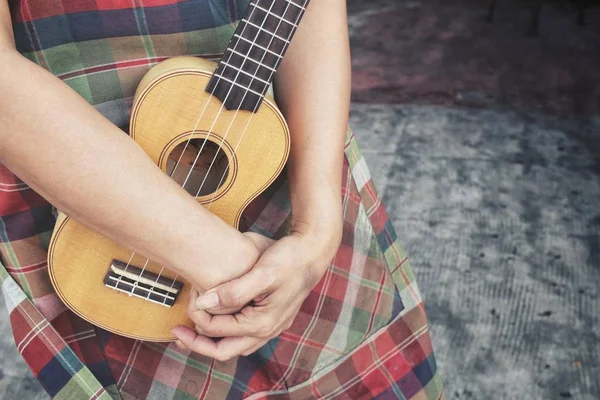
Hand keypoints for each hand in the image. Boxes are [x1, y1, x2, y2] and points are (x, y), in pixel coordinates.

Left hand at [171, 231, 338, 360]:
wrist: (313, 253)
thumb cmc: (289, 259)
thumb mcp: (262, 272)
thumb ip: (233, 291)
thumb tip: (203, 303)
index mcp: (261, 324)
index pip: (216, 331)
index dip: (196, 317)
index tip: (188, 299)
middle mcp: (267, 331)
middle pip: (223, 351)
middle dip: (197, 343)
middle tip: (176, 333)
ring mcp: (271, 327)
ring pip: (234, 346)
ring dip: (211, 341)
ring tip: (191, 329)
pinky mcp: (271, 318)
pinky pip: (243, 336)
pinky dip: (225, 332)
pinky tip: (217, 318)